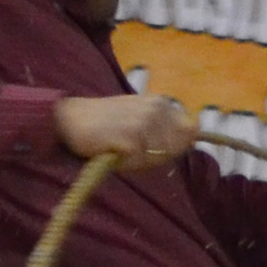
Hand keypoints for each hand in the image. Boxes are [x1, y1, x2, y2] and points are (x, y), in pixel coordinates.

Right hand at [55, 90, 196, 169]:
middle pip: (176, 148)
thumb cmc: (106, 124)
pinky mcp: (132, 138)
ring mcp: (144, 123)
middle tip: (131, 147)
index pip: (191, 130)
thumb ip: (168, 128)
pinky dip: (128, 164)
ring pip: (159, 157)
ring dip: (142, 161)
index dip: (177, 144)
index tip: (153, 143)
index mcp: (160, 103)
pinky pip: (140, 163)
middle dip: (158, 155)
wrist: (70, 119)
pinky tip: (113, 152)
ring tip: (121, 148)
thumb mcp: (140, 119)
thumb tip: (196, 133)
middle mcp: (156, 108)